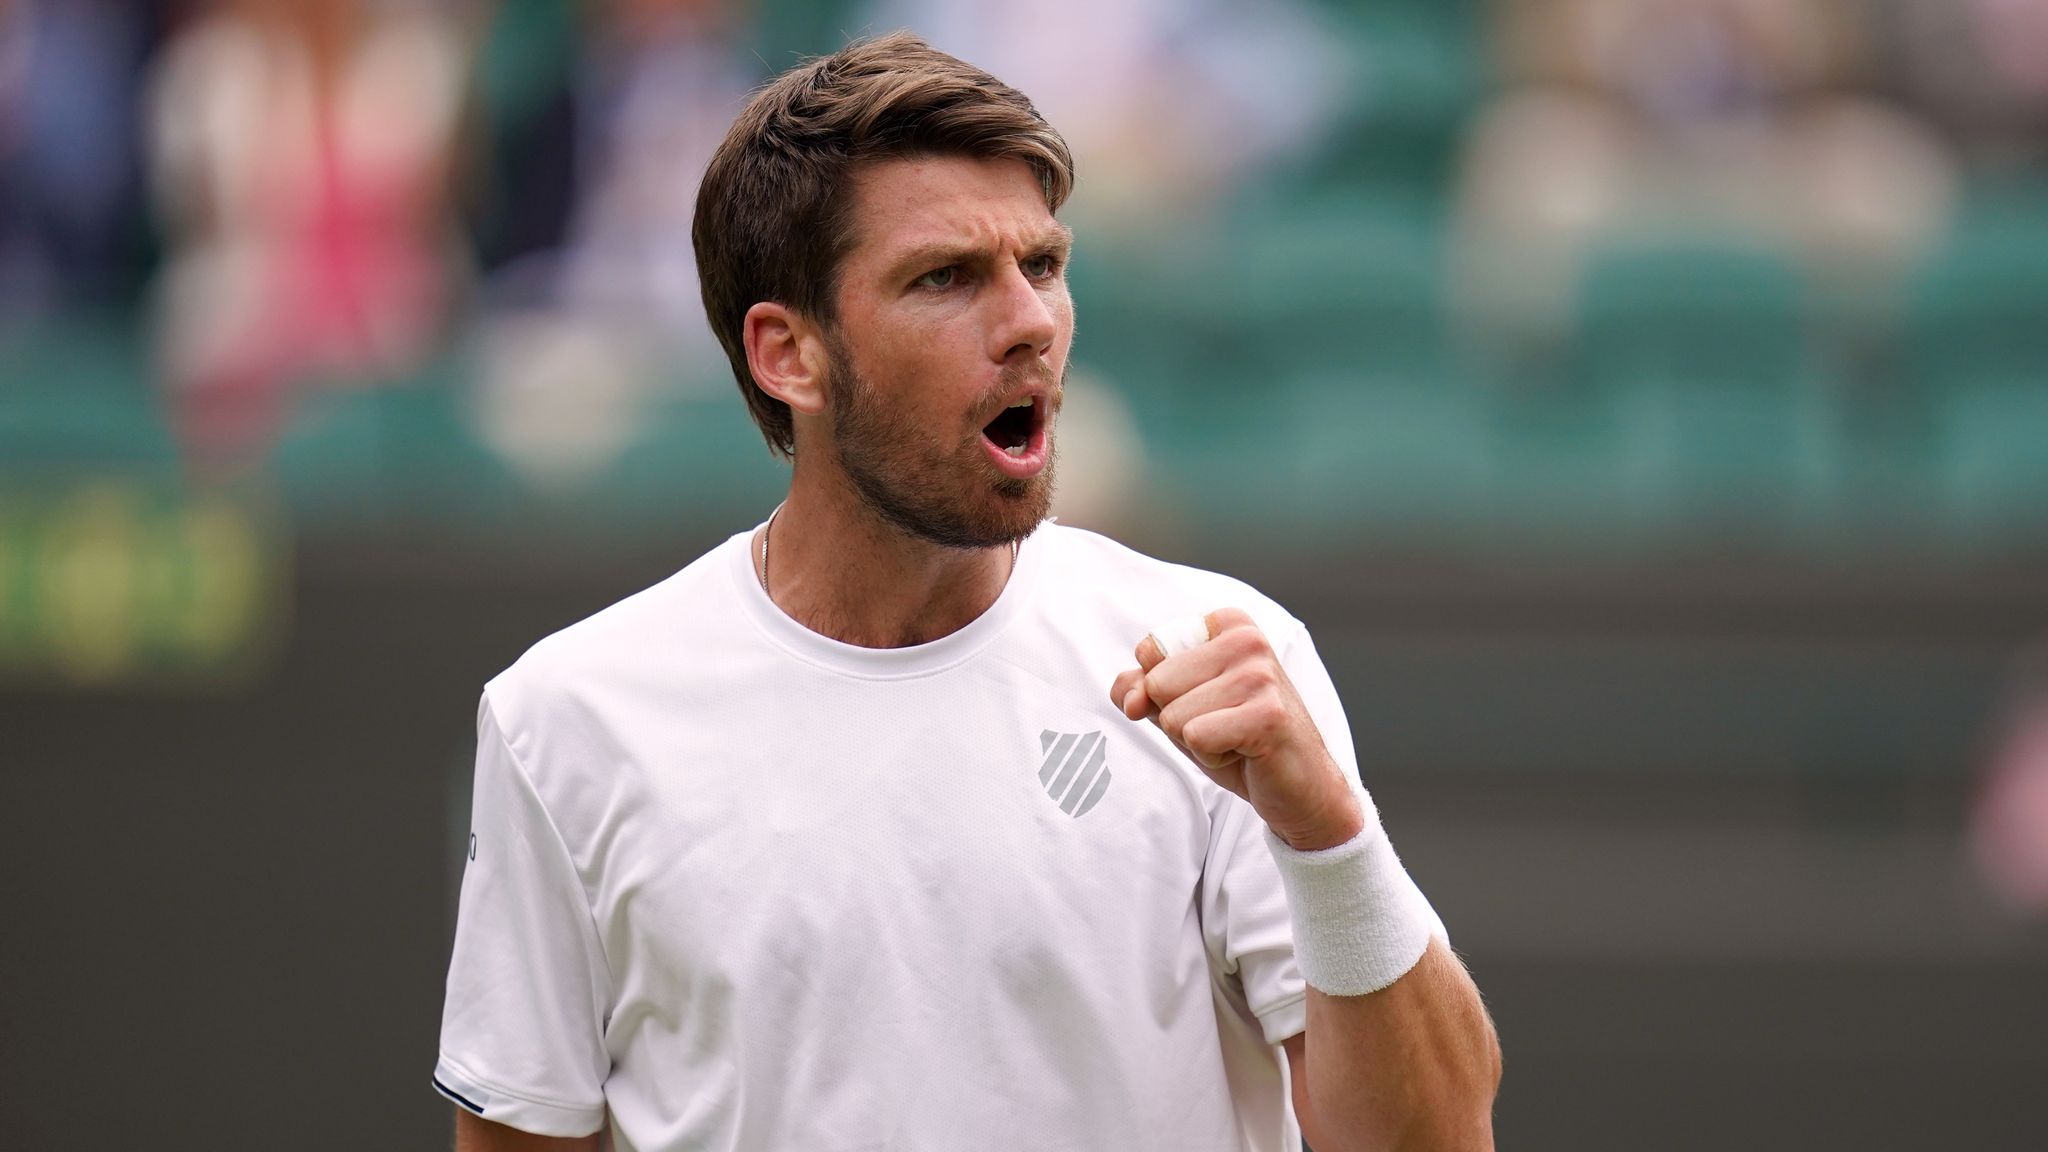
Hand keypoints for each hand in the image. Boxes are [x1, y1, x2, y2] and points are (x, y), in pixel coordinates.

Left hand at [1110, 608, 1363, 850]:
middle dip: (1180, 718)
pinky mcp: (1266, 715)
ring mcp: (1259, 676)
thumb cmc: (1239, 741)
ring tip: (1237, 738)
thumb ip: (1143, 690)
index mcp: (1228, 624)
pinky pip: (1195, 738)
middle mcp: (1247, 639)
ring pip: (1174, 716)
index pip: (1149, 652)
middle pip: (1157, 684)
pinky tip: (1246, 753)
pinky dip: (1211, 758)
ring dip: (1197, 741)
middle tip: (1225, 726)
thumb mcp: (1181, 706)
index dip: (1164, 691)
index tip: (1208, 701)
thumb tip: (1129, 697)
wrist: (1299, 786)